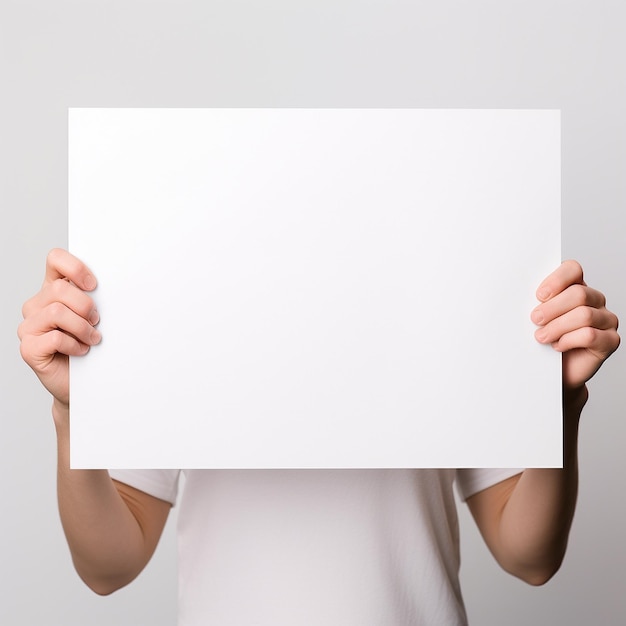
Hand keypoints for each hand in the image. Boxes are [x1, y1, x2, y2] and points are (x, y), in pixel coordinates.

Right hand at [18, 249, 101, 409]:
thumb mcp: (94, 317)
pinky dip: (75, 345)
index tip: (94, 285)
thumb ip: (94, 298)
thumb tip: (114, 286)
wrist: (82, 383)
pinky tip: (82, 351)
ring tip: (92, 338)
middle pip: (58, 289)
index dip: (75, 268)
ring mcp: (29, 327)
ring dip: (82, 327)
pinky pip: (55, 338)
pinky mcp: (29, 348)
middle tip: (97, 320)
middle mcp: (37, 306)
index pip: (55, 259)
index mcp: (52, 290)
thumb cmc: (89, 346)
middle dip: (85, 305)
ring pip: (57, 313)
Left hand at [531, 260, 619, 391]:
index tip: (539, 296)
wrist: (554, 373)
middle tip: (535, 319)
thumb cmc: (543, 341)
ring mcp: (606, 320)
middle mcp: (595, 300)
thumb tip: (516, 293)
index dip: (556, 280)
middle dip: (552, 308)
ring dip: (557, 327)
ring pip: (584, 315)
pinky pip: (590, 335)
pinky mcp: (610, 340)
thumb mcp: (537, 317)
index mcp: (576, 287)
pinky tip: (557, 346)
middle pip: (579, 293)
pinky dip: (568, 340)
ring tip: (541, 337)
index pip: (573, 269)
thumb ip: (535, 303)